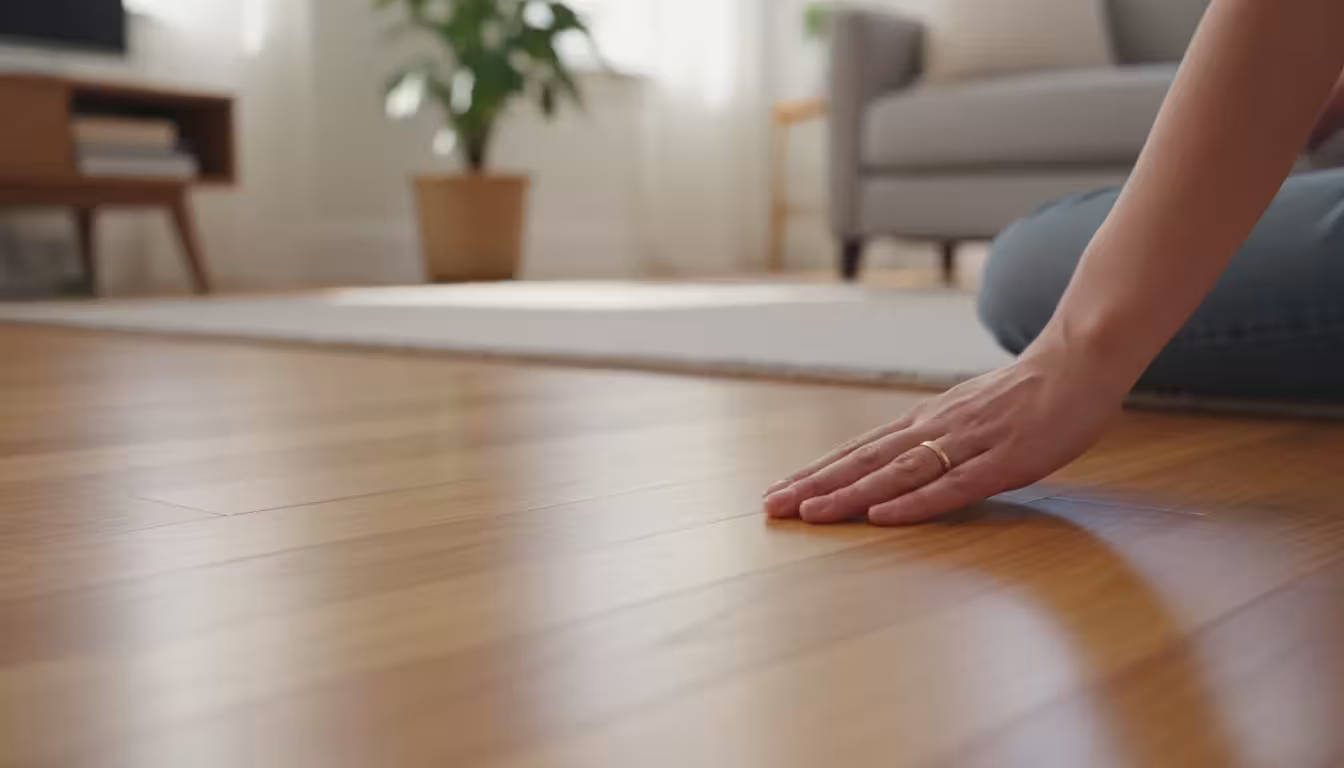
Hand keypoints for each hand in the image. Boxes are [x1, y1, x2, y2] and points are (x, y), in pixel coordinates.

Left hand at [762, 342, 1131, 525]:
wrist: (1079, 362)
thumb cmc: (1024, 395)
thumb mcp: (965, 414)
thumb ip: (930, 439)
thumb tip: (891, 464)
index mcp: (925, 421)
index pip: (858, 450)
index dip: (816, 472)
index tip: (776, 491)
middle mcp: (935, 429)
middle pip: (864, 461)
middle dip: (815, 486)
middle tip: (770, 507)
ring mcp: (968, 444)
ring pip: (897, 473)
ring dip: (850, 495)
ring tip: (809, 514)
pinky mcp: (1004, 461)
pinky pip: (953, 486)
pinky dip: (914, 502)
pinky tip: (882, 516)